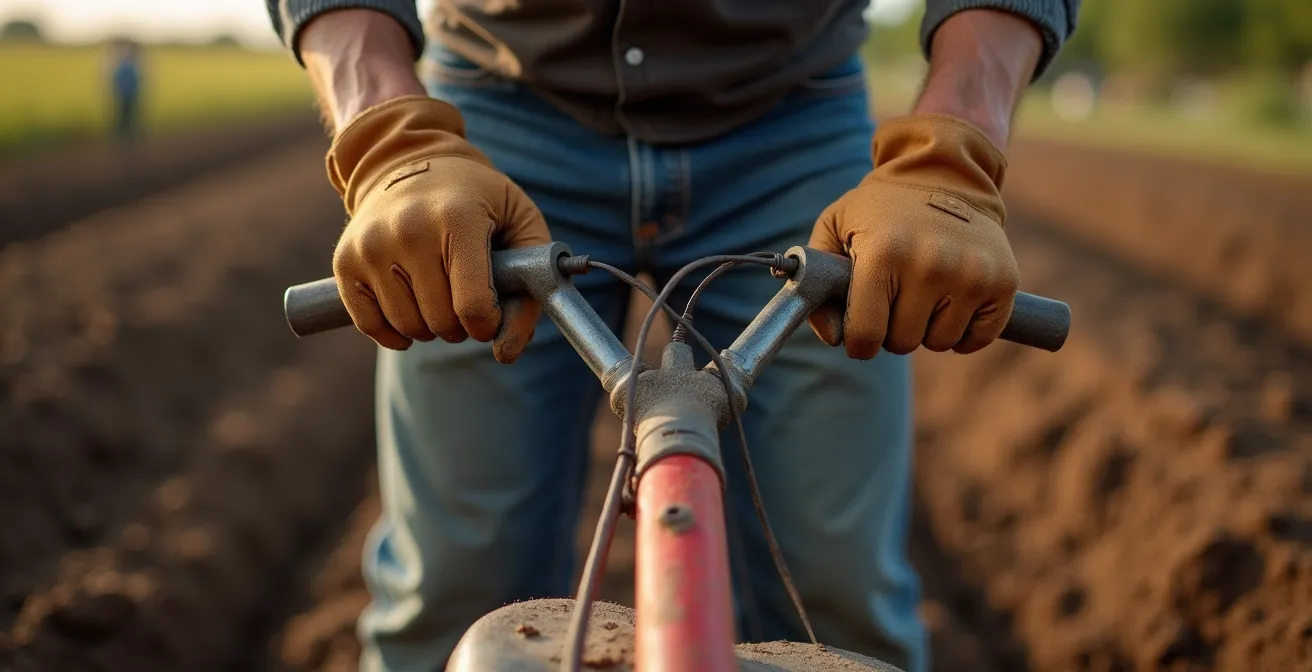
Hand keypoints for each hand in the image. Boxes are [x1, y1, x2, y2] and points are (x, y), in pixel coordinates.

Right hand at [326, 95, 551, 360]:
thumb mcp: (522, 225)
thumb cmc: (478, 200)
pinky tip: (410, 311)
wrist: (410, 161)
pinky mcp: (345, 261)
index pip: (473, 306)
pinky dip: (393, 332)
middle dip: (461, 325)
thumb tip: (506, 354)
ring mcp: (371, 245)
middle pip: (441, 322)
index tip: (491, 313)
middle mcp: (409, 230)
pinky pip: (369, 324)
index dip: (489, 324)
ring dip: (429, 327)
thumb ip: (531, 289)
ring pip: (408, 327)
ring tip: (439, 296)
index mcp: (458, 219)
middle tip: (464, 299)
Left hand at [808, 113, 1018, 357]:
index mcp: (883, 255)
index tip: (861, 329)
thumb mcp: (836, 227)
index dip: (858, 341)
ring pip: (940, 342)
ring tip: (924, 290)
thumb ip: (818, 282)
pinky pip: (977, 339)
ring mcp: (971, 274)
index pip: (866, 335)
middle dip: (893, 328)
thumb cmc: (881, 209)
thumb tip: (834, 338)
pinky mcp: (1003, 281)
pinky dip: (964, 331)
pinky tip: (952, 301)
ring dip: (928, 327)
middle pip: (903, 343)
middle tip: (896, 295)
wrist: (945, 174)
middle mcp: (930, 265)